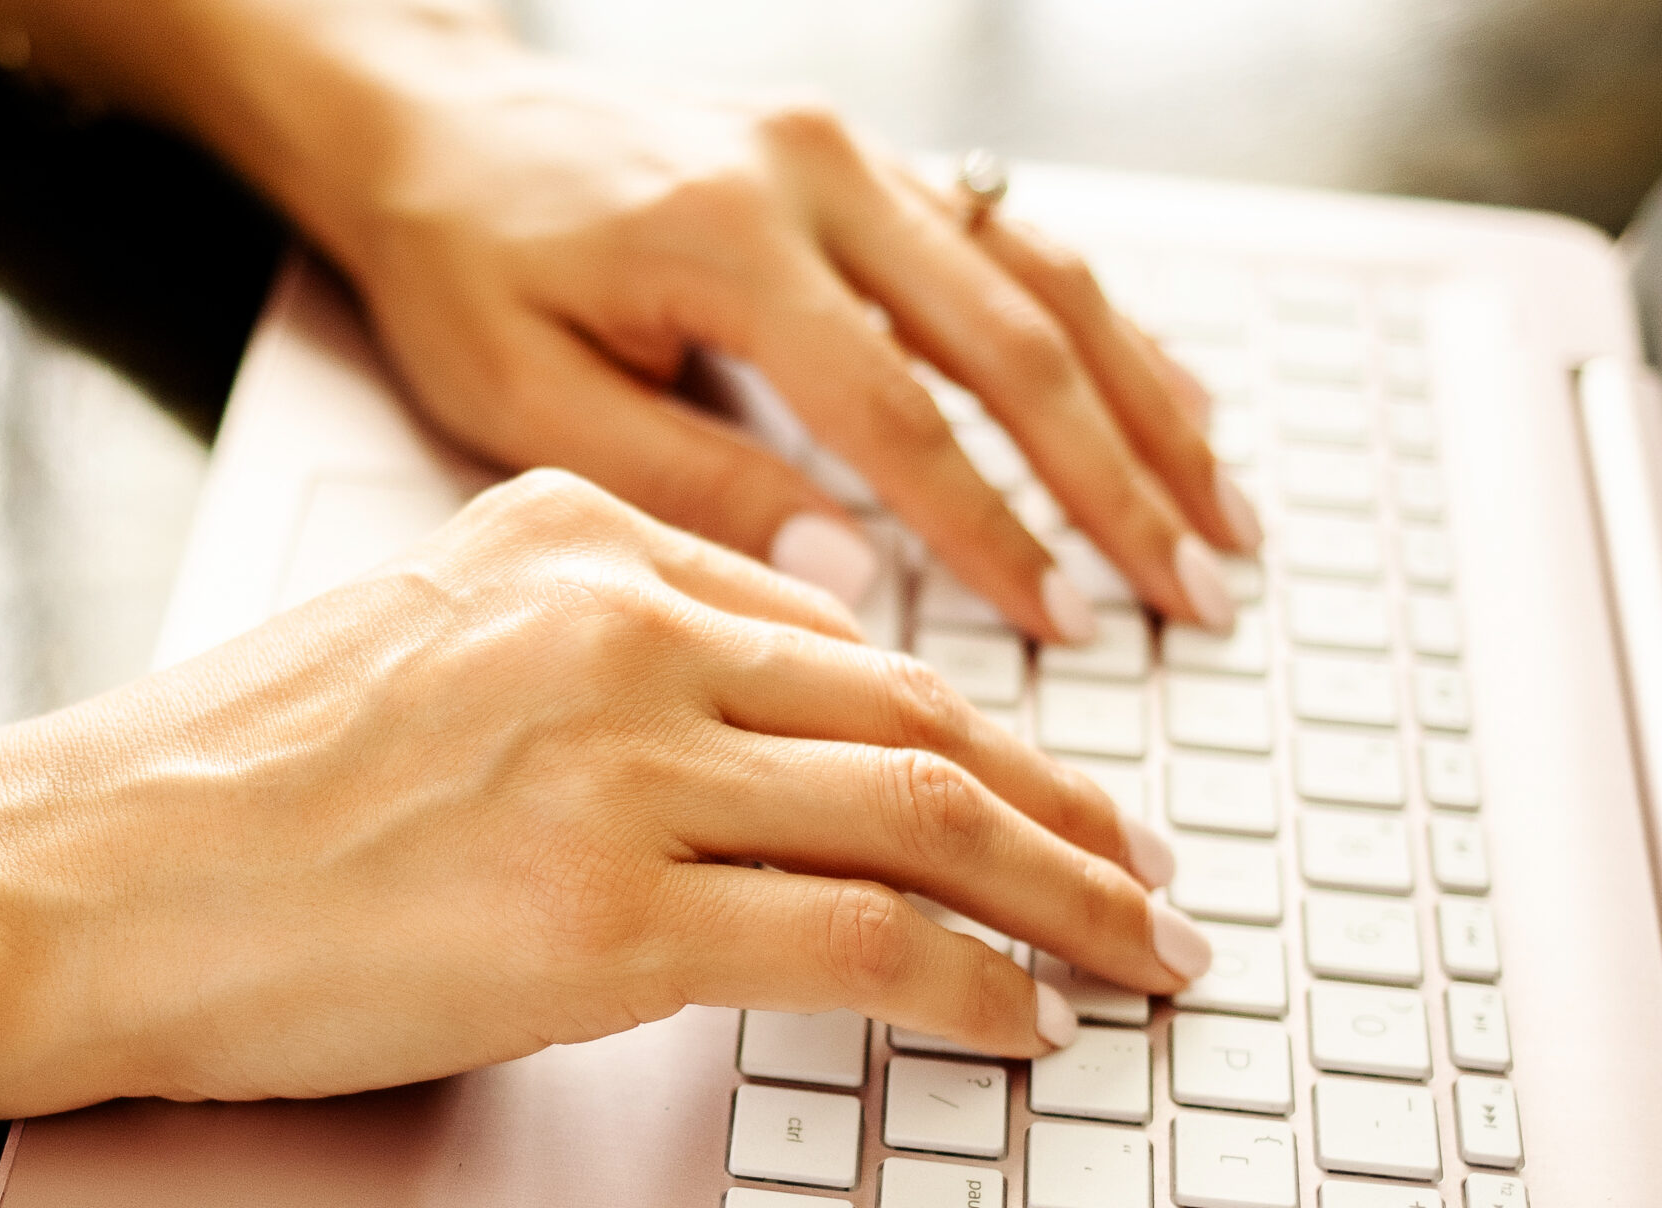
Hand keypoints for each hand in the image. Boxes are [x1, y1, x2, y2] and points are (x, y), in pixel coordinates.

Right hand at [9, 473, 1211, 1104]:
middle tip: (1145, 869)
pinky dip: (974, 986)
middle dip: (1064, 805)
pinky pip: (863, 944)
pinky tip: (1025, 1021)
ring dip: (1064, 896)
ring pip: (926, 818)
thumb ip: (571, 648)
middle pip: (918, 717)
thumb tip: (717, 723)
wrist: (87, 874)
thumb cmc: (216, 787)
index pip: (831, 637)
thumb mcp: (408, 638)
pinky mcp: (612, 915)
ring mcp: (626, 768)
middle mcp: (623, 626)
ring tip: (1137, 951)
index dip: (958, 724)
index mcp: (572, 537)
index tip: (1020, 782)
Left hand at [287, 31, 1258, 639]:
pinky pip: (1019, 241)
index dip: (993, 529)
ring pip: (1046, 277)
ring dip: (1148, 402)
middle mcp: (818, 176)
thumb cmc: (462, 269)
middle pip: (1015, 336)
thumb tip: (849, 577)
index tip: (1065, 626)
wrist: (436, 127)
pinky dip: (1106, 331)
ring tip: (1224, 517)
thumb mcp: (526, 399)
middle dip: (1121, 477)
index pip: (900, 411)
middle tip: (1200, 591)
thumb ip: (686, 481)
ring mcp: (855, 155)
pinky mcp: (867, 160)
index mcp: (730, 241)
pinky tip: (1167, 404)